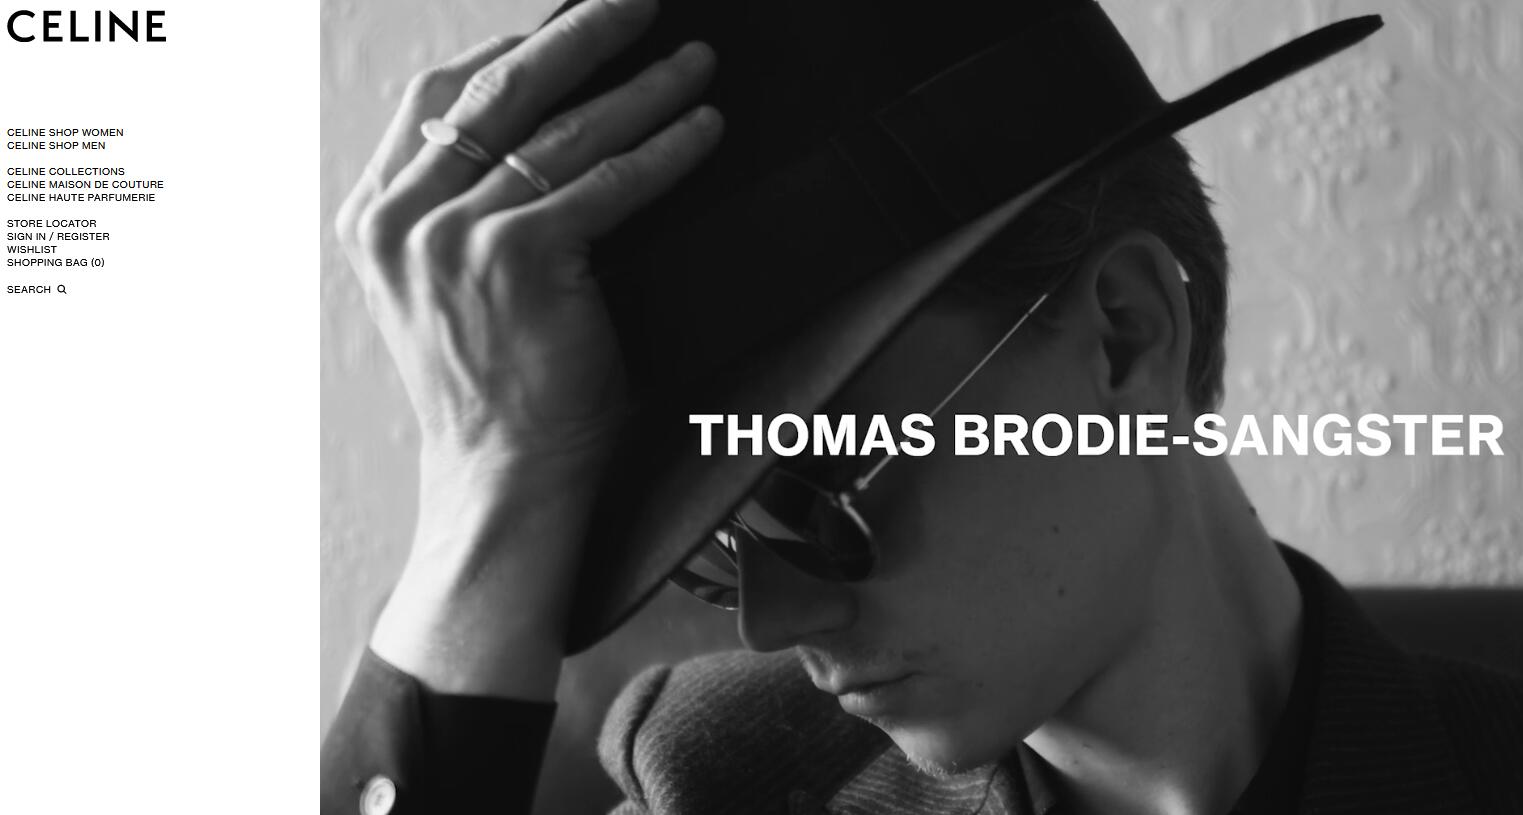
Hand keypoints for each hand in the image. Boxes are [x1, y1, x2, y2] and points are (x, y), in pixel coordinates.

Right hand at [334, 0, 721, 695]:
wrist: (498, 480)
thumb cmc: (488, 391)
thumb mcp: (440, 290)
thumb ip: (458, 209)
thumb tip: (540, 127)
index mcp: (374, 215)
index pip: (437, 93)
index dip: (511, 46)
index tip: (569, 24)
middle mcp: (402, 217)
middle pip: (499, 86)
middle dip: (580, 32)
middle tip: (640, 3)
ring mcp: (453, 236)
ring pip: (564, 129)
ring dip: (643, 87)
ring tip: (696, 64)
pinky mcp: (516, 260)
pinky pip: (608, 182)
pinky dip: (665, 150)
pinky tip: (702, 131)